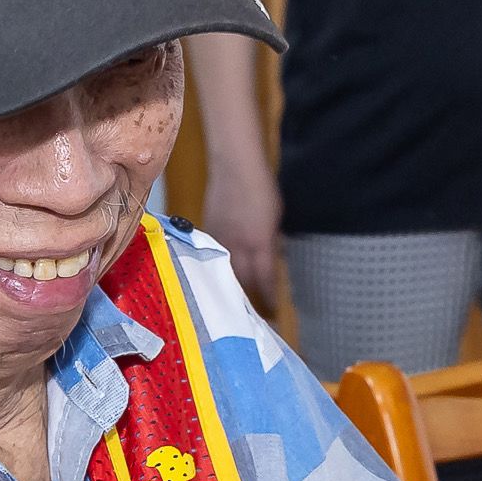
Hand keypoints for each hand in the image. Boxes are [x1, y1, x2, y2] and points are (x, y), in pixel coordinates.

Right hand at [198, 156, 281, 301]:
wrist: (234, 165)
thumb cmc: (261, 188)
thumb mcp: (275, 220)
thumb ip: (272, 244)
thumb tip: (273, 260)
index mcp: (258, 244)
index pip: (263, 280)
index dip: (268, 298)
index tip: (273, 312)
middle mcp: (237, 246)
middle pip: (241, 282)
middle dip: (248, 300)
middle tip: (254, 314)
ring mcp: (219, 240)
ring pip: (224, 272)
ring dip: (232, 287)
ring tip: (237, 303)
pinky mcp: (206, 233)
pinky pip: (212, 258)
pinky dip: (218, 268)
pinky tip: (221, 276)